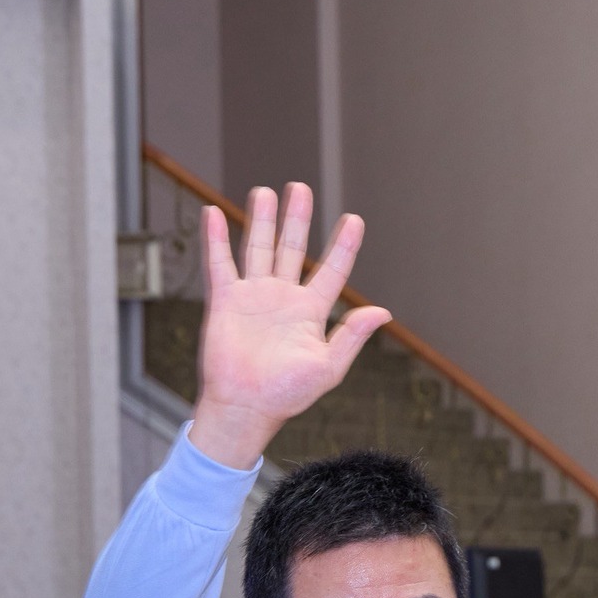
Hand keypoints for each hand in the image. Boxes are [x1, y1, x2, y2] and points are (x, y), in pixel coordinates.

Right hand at [191, 184, 391, 467]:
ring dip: (262, 219)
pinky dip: (216, 239)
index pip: (331, 271)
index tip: (354, 220)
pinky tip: (215, 213)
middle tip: (300, 188)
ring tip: (266, 191)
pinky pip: (220, 264)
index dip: (343, 246)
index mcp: (310, 312)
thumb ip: (352, 336)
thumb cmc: (288, 395)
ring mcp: (253, 297)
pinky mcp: (225, 301)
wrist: (245, 409)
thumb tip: (383, 311)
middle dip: (297, 219)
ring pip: (258, 248)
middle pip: (292, 249)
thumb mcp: (329, 366)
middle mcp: (282, 298)